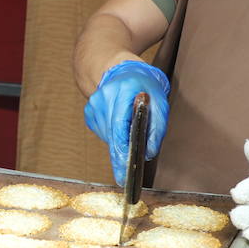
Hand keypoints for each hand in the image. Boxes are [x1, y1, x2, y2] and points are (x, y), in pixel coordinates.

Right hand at [83, 61, 170, 184]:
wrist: (121, 69)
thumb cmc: (144, 85)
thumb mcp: (159, 102)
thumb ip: (156, 127)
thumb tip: (149, 152)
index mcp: (122, 91)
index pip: (120, 128)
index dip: (122, 152)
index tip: (124, 171)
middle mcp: (103, 97)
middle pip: (111, 136)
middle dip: (119, 157)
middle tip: (123, 178)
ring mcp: (93, 104)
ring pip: (107, 136)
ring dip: (119, 143)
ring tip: (129, 138)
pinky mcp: (89, 112)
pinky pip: (102, 132)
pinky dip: (113, 135)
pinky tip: (120, 127)